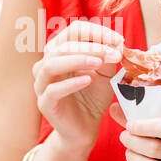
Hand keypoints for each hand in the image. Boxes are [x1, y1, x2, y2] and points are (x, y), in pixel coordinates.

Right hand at [32, 18, 124, 150]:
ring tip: (99, 63)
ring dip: (77, 60)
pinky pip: (52, 90)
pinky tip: (88, 80)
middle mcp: (46, 64)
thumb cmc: (92, 98)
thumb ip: (107, 58)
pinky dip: (70, 83)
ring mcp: (42, 84)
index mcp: (60, 52)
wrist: (84, 129)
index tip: (118, 40)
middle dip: (90, 46)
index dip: (96, 32)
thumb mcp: (105, 74)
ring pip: (52, 64)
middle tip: (112, 52)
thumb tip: (116, 42)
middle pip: (62, 46)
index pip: (73, 31)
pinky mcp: (44, 103)